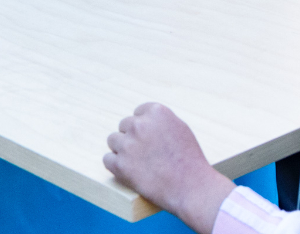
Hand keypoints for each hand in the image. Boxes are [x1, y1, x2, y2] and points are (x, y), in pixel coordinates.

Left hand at [103, 103, 234, 230]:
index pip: (138, 113)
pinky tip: (127, 171)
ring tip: (138, 163)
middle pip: (124, 126)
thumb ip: (160, 122)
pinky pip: (107, 159)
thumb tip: (143, 120)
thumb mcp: (180, 129)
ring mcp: (128, 144)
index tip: (150, 140)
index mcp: (155, 112)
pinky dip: (115, 166)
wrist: (192, 188)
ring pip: (113, 141)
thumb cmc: (190, 161)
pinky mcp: (120, 164)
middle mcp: (139, 125)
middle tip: (146, 154)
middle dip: (133, 138)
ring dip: (122, 150)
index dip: (144, 128)